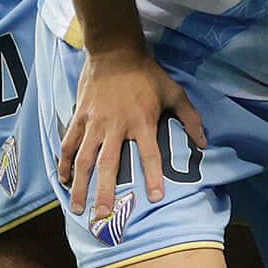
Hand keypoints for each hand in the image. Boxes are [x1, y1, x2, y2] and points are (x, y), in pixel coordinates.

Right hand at [59, 46, 205, 230]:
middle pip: (109, 164)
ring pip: (84, 158)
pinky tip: (63, 180)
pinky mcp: (80, 117)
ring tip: (78, 207)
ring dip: (80, 184)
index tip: (155, 198)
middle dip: (105, 192)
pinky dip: (64, 162)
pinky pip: (69, 143)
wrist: (115, 52)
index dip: (153, 176)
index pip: (149, 154)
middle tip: (102, 216)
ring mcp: (94, 122)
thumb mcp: (175, 92)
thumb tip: (205, 143)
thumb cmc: (148, 74)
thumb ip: (190, 118)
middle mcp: (116, 125)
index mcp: (142, 121)